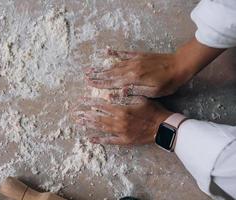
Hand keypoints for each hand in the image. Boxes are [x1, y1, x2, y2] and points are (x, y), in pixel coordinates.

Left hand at [74, 96, 171, 144]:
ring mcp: (121, 132)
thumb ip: (126, 96)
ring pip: (101, 128)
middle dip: (86, 115)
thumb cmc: (153, 110)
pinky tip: (91, 139)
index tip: (81, 100)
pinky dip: (100, 140)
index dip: (90, 102)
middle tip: (76, 113)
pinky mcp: (124, 141)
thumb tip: (110, 94)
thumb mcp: (141, 98)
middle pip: (98, 118)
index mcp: (122, 110)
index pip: (102, 105)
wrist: (163, 127)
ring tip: (79, 123)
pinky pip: (110, 141)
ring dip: (90, 125)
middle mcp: (119, 122)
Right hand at [85, 38, 224, 96]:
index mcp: (133, 79)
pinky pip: (124, 53)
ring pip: (115, 64)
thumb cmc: (168, 83)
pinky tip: (107, 51)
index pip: (113, 82)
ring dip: (102, 67)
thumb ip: (134, 91)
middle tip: (85, 75)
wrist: (180, 65)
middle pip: (110, 72)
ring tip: (92, 68)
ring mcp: (134, 60)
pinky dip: (115, 53)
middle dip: (97, 75)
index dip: (100, 84)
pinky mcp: (139, 55)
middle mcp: (131, 68)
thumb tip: (116, 93)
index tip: (89, 83)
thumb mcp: (153, 92)